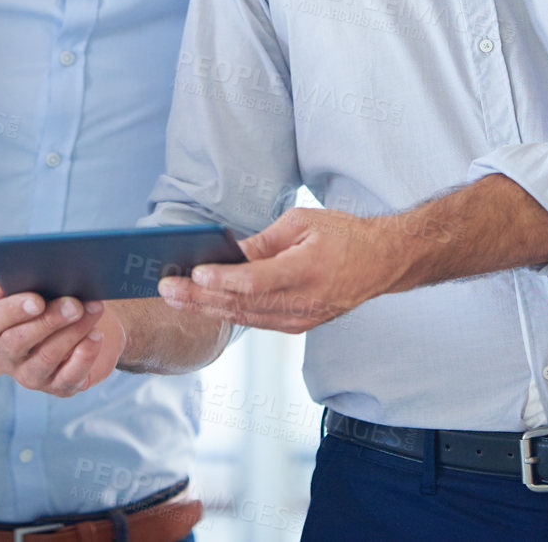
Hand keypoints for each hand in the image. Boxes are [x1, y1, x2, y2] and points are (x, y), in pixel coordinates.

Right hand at [0, 275, 126, 396]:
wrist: (62, 331)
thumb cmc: (39, 303)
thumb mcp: (21, 287)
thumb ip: (10, 276)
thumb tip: (8, 265)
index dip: (14, 310)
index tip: (37, 299)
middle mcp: (9, 355)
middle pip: (20, 341)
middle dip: (49, 321)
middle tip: (74, 303)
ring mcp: (32, 374)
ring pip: (48, 357)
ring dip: (73, 333)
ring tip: (92, 311)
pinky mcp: (58, 386)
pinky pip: (69, 378)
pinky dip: (84, 357)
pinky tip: (96, 337)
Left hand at [156, 208, 397, 332]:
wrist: (381, 262)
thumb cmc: (344, 235)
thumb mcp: (305, 221)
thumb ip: (265, 241)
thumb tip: (229, 253)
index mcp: (309, 269)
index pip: (258, 280)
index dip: (224, 279)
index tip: (195, 273)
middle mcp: (305, 302)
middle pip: (244, 304)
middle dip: (200, 298)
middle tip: (166, 288)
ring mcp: (302, 319)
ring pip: (246, 317)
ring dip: (206, 308)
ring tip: (173, 297)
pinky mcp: (298, 326)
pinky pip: (257, 321)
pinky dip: (228, 313)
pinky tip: (202, 305)